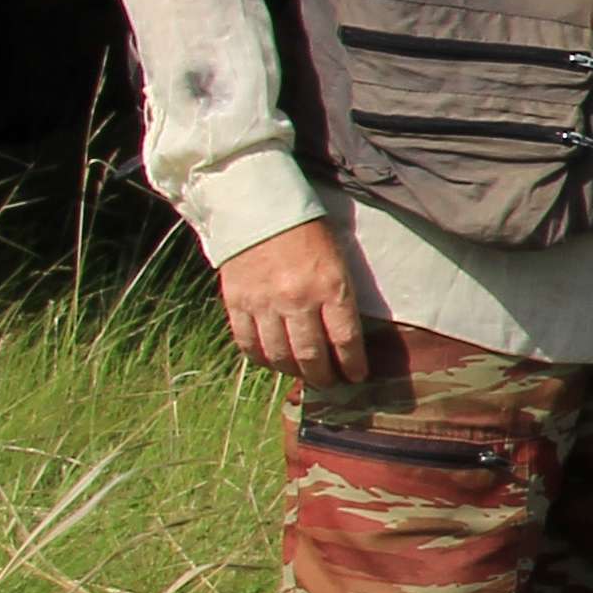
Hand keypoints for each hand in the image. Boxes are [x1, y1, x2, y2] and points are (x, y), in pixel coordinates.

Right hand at [217, 222, 370, 384]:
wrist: (258, 209)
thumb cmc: (307, 232)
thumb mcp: (338, 260)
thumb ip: (341, 297)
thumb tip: (345, 337)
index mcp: (330, 287)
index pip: (346, 340)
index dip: (352, 365)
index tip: (356, 377)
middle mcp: (297, 300)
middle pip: (312, 356)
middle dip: (324, 376)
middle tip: (330, 383)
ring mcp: (263, 304)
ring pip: (279, 356)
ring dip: (294, 372)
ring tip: (303, 375)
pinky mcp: (236, 303)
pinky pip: (248, 344)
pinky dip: (262, 359)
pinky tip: (273, 362)